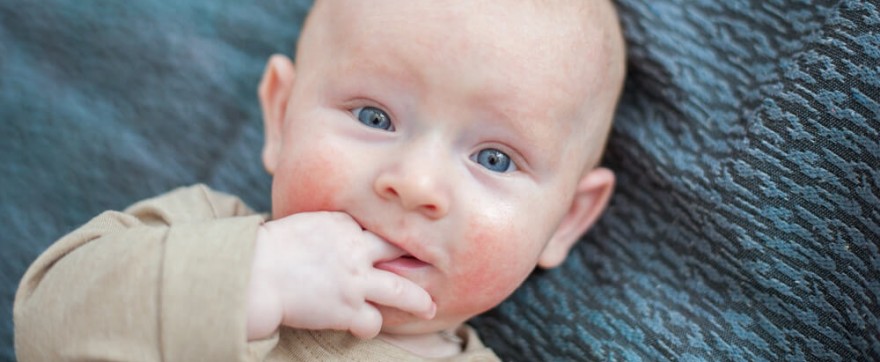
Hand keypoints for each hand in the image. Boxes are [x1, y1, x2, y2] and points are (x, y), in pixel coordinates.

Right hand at [245, 212, 434, 339]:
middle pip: (399, 251)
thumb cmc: (267, 249)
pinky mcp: (347, 308)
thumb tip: (333, 239)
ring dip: (417, 301)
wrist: (254, 272)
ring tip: (429, 308)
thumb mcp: (302, 224)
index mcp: (343, 223)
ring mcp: (355, 280)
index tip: (401, 245)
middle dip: (418, 258)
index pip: (377, 229)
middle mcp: (356, 248)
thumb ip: (326, 230)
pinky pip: (373, 322)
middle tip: (435, 265)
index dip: (389, 240)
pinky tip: (364, 327)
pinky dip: (369, 327)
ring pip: (401, 290)